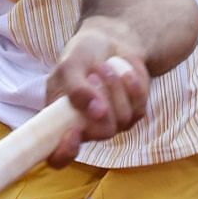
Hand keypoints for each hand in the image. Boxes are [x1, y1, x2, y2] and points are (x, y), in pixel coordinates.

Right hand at [43, 17, 149, 167]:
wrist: (109, 42)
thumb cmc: (81, 55)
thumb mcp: (69, 65)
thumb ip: (76, 89)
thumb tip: (96, 112)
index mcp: (59, 123)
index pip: (57, 156)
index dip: (64, 153)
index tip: (73, 132)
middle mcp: (85, 129)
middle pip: (101, 133)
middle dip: (102, 99)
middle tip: (93, 74)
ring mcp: (111, 123)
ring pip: (123, 118)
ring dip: (115, 86)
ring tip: (105, 66)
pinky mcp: (133, 113)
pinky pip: (139, 107)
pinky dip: (133, 84)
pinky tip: (123, 70)